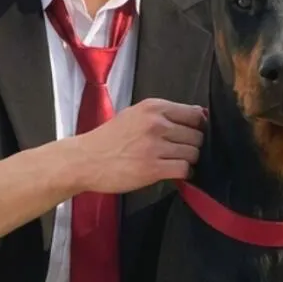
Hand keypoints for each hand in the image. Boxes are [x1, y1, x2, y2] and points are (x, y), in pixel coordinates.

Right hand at [73, 99, 205, 193]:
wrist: (85, 160)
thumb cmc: (108, 139)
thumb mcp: (134, 115)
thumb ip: (162, 115)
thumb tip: (197, 116)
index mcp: (153, 107)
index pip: (195, 114)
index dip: (197, 126)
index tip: (190, 134)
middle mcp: (157, 124)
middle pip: (197, 135)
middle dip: (192, 145)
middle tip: (178, 152)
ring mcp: (155, 146)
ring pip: (193, 153)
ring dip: (187, 160)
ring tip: (172, 162)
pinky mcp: (153, 168)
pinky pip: (184, 169)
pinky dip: (183, 173)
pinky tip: (171, 172)